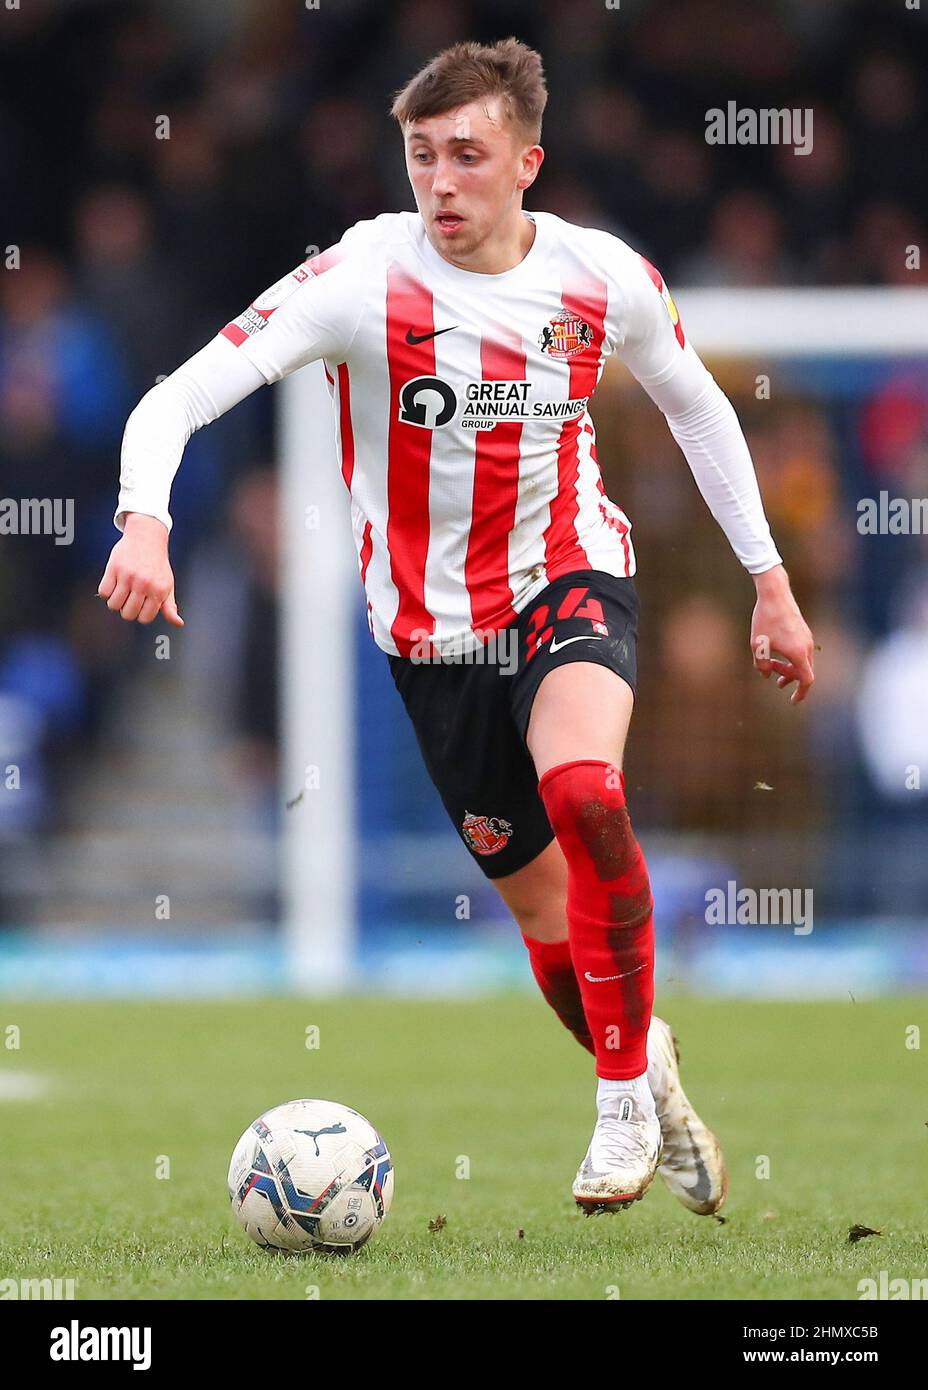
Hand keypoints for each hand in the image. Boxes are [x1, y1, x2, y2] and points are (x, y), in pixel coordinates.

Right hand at [97, 513, 183, 625]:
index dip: (140, 614)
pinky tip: (113, 584)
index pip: (144, 618)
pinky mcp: (114, 568)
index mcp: (159, 590)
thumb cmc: (157, 563)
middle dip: (127, 609)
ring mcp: (128, 576)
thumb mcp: (167, 584)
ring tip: (121, 592)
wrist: (147, 536)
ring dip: (115, 602)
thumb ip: (170, 606)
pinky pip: (103, 592)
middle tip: (130, 598)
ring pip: (114, 605)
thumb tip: (178, 623)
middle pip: (128, 614)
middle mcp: (144, 584)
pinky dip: (106, 592)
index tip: (140, 606)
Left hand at [750, 565, 813, 703]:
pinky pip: (801, 651)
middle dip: (791, 679)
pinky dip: (792, 657)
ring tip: (775, 672)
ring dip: (790, 668)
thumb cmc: (765, 619)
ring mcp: (807, 638)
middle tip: (777, 683)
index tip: (793, 701)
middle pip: (804, 672)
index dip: (801, 693)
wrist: (775, 594)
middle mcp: (807, 647)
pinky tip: (777, 654)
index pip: (806, 680)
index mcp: (798, 653)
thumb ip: (763, 665)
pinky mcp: (803, 631)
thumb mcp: (758, 646)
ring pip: (802, 661)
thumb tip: (767, 675)